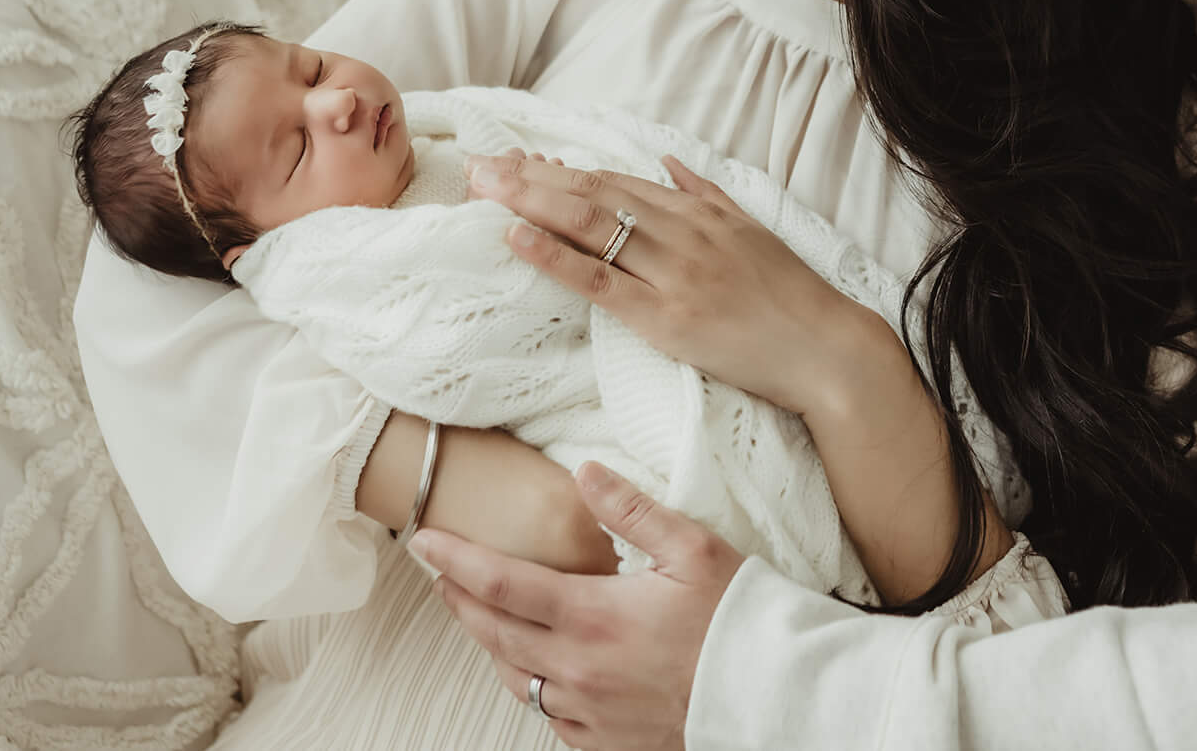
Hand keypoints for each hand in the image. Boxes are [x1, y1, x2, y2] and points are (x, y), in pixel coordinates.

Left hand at [413, 461, 740, 750]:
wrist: (773, 697)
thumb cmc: (737, 618)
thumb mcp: (693, 549)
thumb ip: (631, 509)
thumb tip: (583, 472)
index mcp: (592, 616)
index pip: (500, 584)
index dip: (454, 560)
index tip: (423, 540)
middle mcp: (579, 669)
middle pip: (493, 633)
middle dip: (459, 599)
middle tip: (439, 572)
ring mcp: (589, 713)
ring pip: (514, 679)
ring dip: (490, 644)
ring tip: (480, 614)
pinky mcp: (605, 742)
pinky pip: (549, 717)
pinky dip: (532, 686)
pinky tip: (535, 668)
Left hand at [468, 154, 877, 417]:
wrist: (825, 349)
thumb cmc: (790, 295)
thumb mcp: (750, 228)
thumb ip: (706, 193)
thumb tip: (668, 162)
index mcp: (696, 212)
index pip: (613, 179)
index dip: (559, 168)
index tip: (515, 157)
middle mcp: (681, 232)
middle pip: (591, 193)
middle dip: (530, 176)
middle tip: (479, 164)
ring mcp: (673, 272)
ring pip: (589, 225)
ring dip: (530, 202)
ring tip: (484, 187)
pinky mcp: (668, 317)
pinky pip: (600, 281)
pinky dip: (555, 256)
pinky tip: (517, 237)